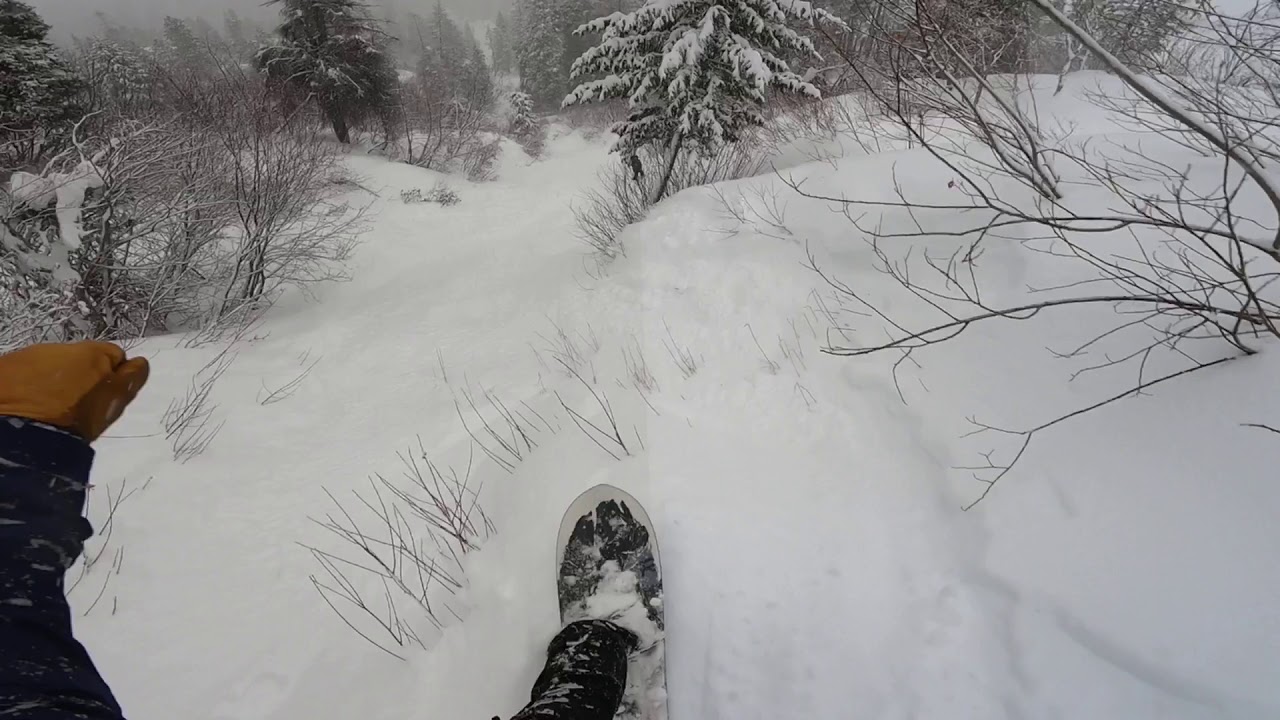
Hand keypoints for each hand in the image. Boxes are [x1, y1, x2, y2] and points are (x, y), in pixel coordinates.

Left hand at [0, 341, 149, 441]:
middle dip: (80, 375)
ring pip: (50, 364)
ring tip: (50, 406)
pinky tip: (28, 403)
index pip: (114, 355)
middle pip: (79, 358)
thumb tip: (141, 362)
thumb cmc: (75, 419)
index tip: (106, 395)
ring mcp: (30, 355)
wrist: (22, 433)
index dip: (113, 376)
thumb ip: (131, 379)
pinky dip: (28, 384)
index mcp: (92, 352)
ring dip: (53, 379)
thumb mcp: (114, 403)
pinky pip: (24, 371)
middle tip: (77, 403)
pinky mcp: (5, 366)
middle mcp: (60, 346)